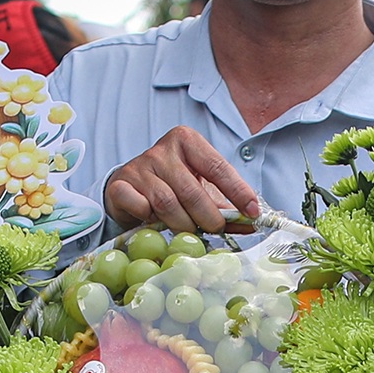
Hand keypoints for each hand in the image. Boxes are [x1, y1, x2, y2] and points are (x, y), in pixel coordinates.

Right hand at [103, 127, 258, 235]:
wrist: (128, 189)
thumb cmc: (171, 186)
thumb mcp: (200, 188)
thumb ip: (225, 205)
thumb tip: (252, 222)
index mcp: (187, 141)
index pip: (218, 167)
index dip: (238, 192)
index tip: (253, 212)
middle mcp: (162, 150)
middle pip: (193, 191)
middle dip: (209, 217)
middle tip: (216, 229)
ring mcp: (139, 166)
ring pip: (167, 203)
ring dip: (182, 224)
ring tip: (188, 230)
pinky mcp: (120, 184)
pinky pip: (140, 207)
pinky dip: (150, 219)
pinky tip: (154, 220)